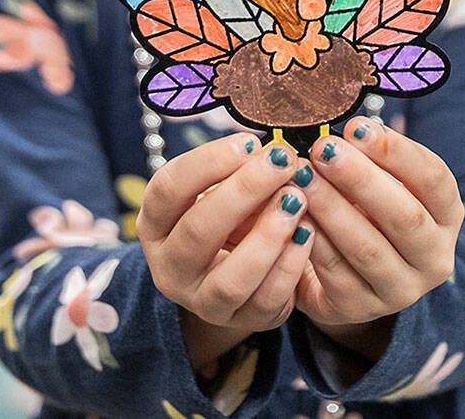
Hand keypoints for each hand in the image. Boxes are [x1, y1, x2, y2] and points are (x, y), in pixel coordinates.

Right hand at [136, 133, 314, 368]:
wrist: (237, 272)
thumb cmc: (229, 216)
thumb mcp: (220, 190)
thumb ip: (236, 172)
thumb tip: (273, 151)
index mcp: (155, 224)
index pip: (168, 190)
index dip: (207, 163)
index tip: (249, 143)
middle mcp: (170, 267)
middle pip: (198, 232)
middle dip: (243, 192)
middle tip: (282, 162)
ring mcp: (202, 301)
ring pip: (231, 279)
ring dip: (268, 236)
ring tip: (297, 200)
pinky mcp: (239, 321)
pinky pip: (266, 300)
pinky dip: (289, 265)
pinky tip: (309, 233)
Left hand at [293, 117, 463, 330]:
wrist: (348, 276)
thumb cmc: (366, 212)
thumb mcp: (381, 184)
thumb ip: (371, 159)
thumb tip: (343, 132)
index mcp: (447, 216)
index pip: (434, 179)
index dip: (396, 151)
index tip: (356, 127)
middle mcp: (435, 257)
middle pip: (405, 216)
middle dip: (361, 178)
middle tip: (322, 149)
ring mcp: (402, 289)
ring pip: (368, 247)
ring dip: (331, 208)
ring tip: (301, 176)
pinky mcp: (362, 308)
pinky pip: (336, 273)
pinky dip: (314, 240)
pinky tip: (293, 214)